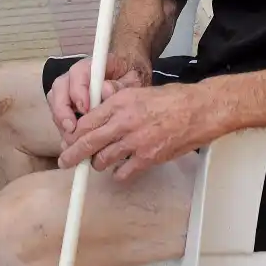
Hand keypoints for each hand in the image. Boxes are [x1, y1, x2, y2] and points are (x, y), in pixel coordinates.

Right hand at [47, 54, 149, 136]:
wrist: (132, 85)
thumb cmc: (132, 80)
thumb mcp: (132, 81)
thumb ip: (120, 85)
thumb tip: (105, 91)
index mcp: (94, 66)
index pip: (78, 72)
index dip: (78, 90)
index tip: (85, 108)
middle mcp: (77, 76)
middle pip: (60, 87)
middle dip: (62, 109)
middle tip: (72, 127)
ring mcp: (69, 90)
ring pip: (55, 102)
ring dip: (61, 120)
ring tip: (71, 137)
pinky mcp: (68, 105)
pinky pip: (58, 115)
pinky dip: (63, 128)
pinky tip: (73, 140)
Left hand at [57, 84, 219, 181]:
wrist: (199, 110)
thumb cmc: (172, 99)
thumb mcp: (139, 92)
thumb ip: (116, 104)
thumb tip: (97, 115)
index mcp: (120, 102)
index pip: (87, 121)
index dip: (74, 134)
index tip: (70, 139)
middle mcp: (124, 121)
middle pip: (88, 143)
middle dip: (73, 154)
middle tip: (66, 161)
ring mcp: (136, 141)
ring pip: (103, 160)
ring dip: (98, 163)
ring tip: (100, 162)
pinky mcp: (148, 158)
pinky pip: (123, 172)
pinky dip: (119, 173)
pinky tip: (122, 168)